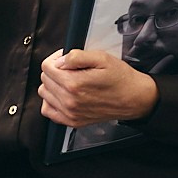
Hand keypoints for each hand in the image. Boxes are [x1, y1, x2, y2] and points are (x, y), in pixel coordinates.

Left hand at [38, 49, 159, 127]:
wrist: (133, 99)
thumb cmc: (120, 78)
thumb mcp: (101, 58)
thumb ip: (76, 56)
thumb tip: (59, 60)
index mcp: (75, 84)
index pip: (47, 67)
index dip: (55, 58)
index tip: (64, 58)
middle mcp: (70, 101)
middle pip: (45, 79)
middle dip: (54, 70)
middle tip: (70, 68)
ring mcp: (70, 113)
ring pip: (44, 94)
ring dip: (53, 85)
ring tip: (68, 81)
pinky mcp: (72, 121)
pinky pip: (48, 111)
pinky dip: (52, 101)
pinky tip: (63, 94)